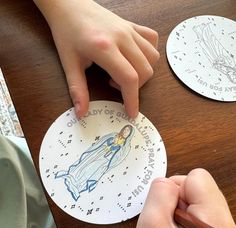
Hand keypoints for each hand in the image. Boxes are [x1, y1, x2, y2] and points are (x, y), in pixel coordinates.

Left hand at [33, 0, 159, 117]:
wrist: (68, 5)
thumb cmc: (67, 33)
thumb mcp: (69, 63)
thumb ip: (77, 90)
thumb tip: (81, 113)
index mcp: (105, 48)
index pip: (129, 78)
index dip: (132, 100)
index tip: (131, 113)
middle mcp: (122, 38)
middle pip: (145, 70)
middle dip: (135, 87)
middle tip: (114, 85)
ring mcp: (129, 30)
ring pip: (152, 57)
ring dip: (142, 72)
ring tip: (122, 71)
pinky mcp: (132, 25)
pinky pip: (152, 40)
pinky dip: (148, 53)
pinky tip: (133, 57)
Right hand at [126, 168, 235, 227]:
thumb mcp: (151, 225)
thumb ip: (160, 192)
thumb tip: (168, 180)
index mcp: (218, 223)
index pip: (197, 177)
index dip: (174, 191)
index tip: (166, 215)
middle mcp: (229, 227)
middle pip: (200, 186)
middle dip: (177, 200)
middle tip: (167, 227)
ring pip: (198, 198)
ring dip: (179, 210)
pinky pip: (198, 211)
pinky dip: (184, 218)